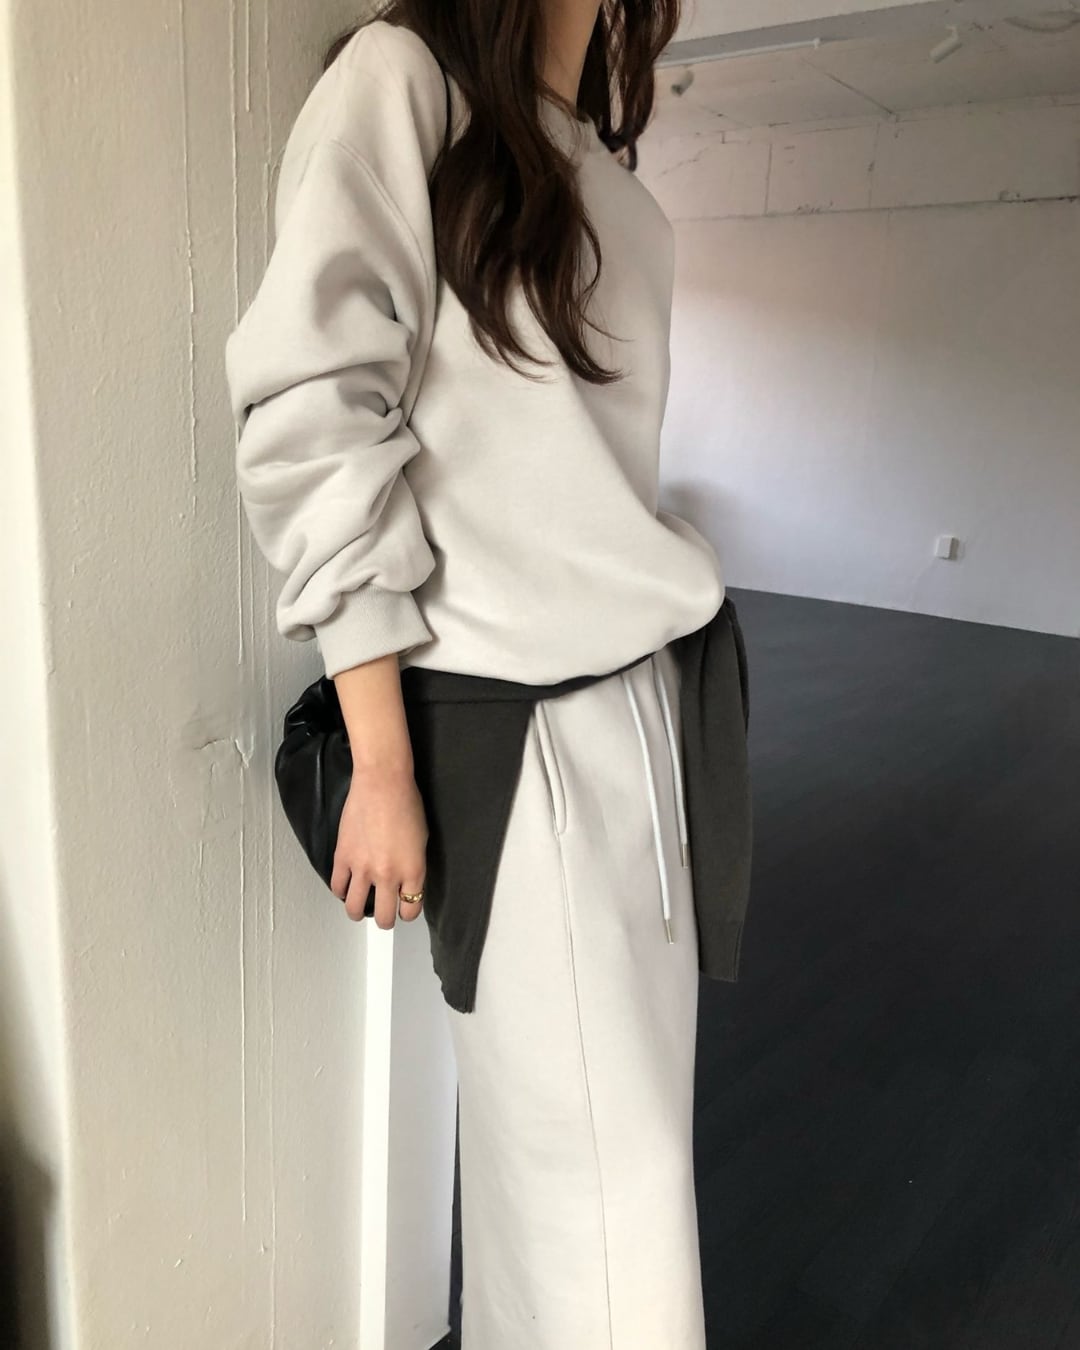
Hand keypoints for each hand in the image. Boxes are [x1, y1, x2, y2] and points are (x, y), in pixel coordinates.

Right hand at [330, 763, 427, 928]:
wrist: (382, 783)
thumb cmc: (407, 805)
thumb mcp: (422, 841)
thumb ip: (413, 867)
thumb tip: (405, 883)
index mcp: (413, 871)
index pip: (410, 909)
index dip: (407, 912)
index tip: (404, 908)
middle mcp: (388, 875)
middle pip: (383, 917)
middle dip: (385, 919)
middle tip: (383, 913)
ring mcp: (362, 868)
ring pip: (355, 908)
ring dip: (358, 912)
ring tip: (360, 908)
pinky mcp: (342, 857)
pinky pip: (337, 886)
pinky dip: (341, 891)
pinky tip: (346, 888)